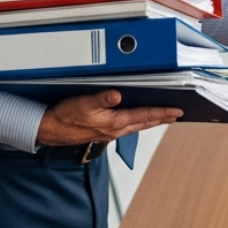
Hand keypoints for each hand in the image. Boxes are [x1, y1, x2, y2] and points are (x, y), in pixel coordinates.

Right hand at [35, 90, 182, 145]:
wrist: (50, 130)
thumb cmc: (66, 117)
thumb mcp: (84, 103)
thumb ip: (102, 98)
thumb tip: (118, 94)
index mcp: (115, 123)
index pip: (145, 116)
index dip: (163, 113)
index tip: (177, 111)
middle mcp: (115, 130)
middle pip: (145, 123)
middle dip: (162, 118)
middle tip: (176, 115)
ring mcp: (110, 133)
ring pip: (137, 126)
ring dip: (151, 121)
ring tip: (162, 117)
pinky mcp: (103, 132)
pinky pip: (127, 127)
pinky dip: (137, 122)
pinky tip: (137, 120)